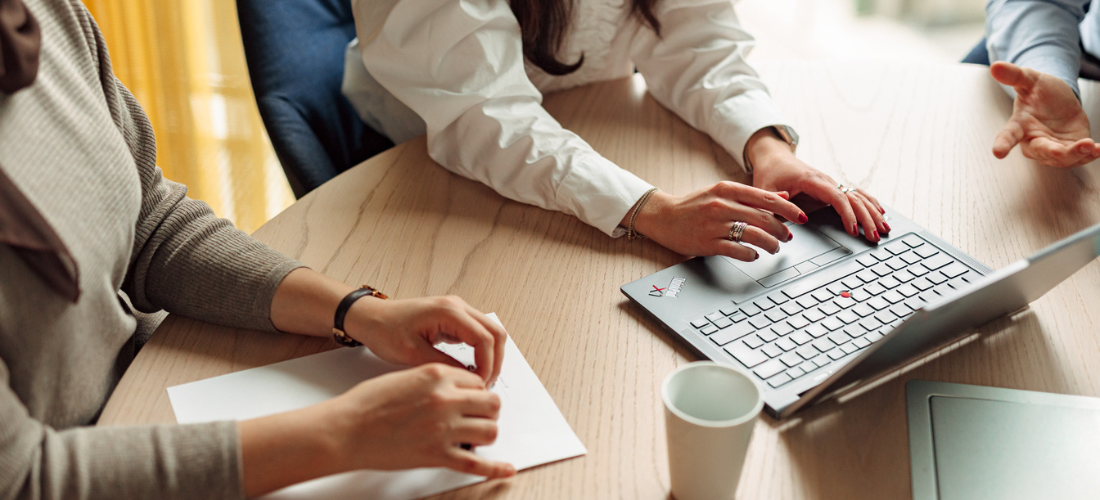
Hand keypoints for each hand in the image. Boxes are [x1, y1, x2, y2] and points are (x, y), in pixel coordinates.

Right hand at [330, 364, 514, 475]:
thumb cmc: (367, 404)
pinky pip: (476, 464)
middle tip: (477, 416)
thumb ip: (433, 380)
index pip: (477, 381)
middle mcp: (445, 400)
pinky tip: (506, 470)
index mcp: (437, 376)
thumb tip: (453, 387)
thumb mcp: (404, 377)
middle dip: (487, 410)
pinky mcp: (438, 455)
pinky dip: (495, 469)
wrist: (345, 430)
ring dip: (486, 434)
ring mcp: (444, 429)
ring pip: (490, 431)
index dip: (476, 391)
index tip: (472, 399)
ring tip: (475, 436)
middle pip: (491, 403)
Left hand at [347, 295, 507, 383]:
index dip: (487, 365)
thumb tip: (469, 381)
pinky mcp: (455, 319)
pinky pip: (479, 334)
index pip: (485, 339)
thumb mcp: (412, 354)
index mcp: (449, 311)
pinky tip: (473, 370)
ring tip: (481, 380)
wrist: (370, 318)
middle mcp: (458, 306)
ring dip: (491, 356)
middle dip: (495, 361)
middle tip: (486, 386)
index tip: (479, 386)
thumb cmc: (385, 331)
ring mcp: (458, 311)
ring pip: (491, 332)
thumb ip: (443, 366)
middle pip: (496, 333)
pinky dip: (482, 352)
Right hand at [631, 181, 805, 260]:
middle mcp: (722, 205)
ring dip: (770, 244)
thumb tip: (782, 195)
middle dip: (782, 230)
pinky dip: (750, 254)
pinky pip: (736, 250)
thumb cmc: (694, 205)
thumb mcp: (722, 192)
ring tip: (775, 248)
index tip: (800, 217)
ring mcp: (714, 224)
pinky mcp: (707, 242)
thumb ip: (751, 194)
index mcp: (727, 189)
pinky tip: (754, 255)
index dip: (788, 209)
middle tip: (788, 237)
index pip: (766, 198)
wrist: (663, 216)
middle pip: (763, 218)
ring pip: (753, 234)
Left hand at [747, 129, 886, 241]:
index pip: (836, 197)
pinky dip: (869, 203)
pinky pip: (854, 195)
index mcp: (811, 180)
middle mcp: (826, 180)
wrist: (773, 158)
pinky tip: (880, 212)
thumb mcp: (764, 189)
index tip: (853, 230)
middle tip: (874, 237)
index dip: (847, 214)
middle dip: (866, 218)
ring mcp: (831, 184)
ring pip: (857, 197)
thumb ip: (774, 203)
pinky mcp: (832, 188)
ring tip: (884, 228)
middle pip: (853, 198)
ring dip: (872, 213)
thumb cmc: (769, 174)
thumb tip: (792, 215)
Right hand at [989, 61, 1098, 167]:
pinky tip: (1099, 149)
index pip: (1008, 135)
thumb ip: (1014, 75)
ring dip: (1076, 154)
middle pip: (1040, 151)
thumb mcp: (1029, 79)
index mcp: (1019, 125)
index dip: (1003, 144)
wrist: (1059, 102)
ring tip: (1089, 145)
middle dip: (1051, 152)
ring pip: (1062, 158)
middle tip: (1059, 151)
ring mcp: (1052, 150)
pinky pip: (1080, 158)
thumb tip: (995, 66)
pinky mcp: (1070, 151)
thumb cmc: (1039, 93)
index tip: (998, 152)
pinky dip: (1090, 155)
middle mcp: (1034, 142)